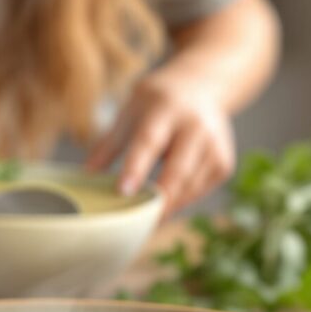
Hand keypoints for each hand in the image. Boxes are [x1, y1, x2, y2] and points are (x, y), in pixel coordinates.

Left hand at [87, 71, 235, 214]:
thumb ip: (109, 144)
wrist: (202, 87)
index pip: (150, 141)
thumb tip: (86, 176)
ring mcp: (215, 146)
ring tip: (143, 221)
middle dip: (156, 200)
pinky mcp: (224, 164)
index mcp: (166, 108)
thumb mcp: (130, 112)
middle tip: (133, 224)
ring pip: (189, 188)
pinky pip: (198, 192)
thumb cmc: (158, 102)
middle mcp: (196, 126)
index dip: (136, 168)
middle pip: (177, 171)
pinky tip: (165, 205)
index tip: (122, 192)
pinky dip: (180, 202)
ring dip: (166, 207)